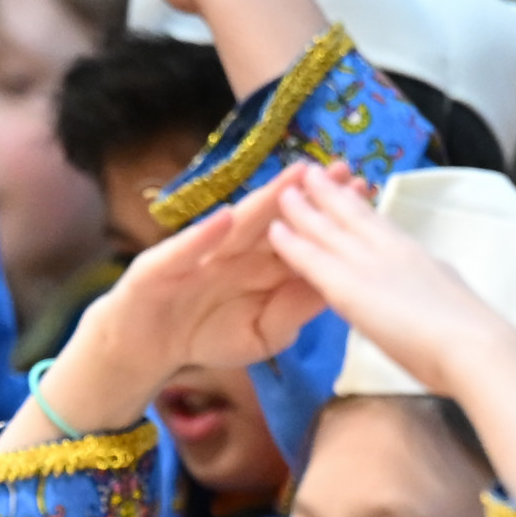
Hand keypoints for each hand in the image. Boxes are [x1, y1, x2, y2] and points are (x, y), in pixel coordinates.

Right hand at [14, 172, 317, 445]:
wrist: (147, 347)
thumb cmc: (207, 334)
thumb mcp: (264, 333)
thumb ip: (296, 310)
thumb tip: (335, 288)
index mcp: (264, 265)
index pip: (304, 235)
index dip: (333, 216)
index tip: (367, 194)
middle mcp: (237, 249)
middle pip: (280, 217)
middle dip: (310, 194)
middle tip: (345, 170)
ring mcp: (201, 251)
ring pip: (238, 223)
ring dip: (265, 200)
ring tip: (294, 177)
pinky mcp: (164, 265)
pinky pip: (186, 249)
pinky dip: (203, 236)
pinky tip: (224, 219)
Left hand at [261, 161, 515, 501]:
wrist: (475, 348)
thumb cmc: (475, 341)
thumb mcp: (453, 303)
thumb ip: (433, 293)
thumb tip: (435, 297)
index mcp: (421, 257)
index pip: (384, 227)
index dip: (362, 207)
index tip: (350, 190)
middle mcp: (394, 251)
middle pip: (355, 215)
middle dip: (331, 194)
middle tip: (311, 173)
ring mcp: (371, 265)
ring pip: (330, 229)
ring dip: (305, 207)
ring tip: (286, 187)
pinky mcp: (350, 287)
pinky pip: (313, 259)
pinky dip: (292, 243)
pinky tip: (274, 229)